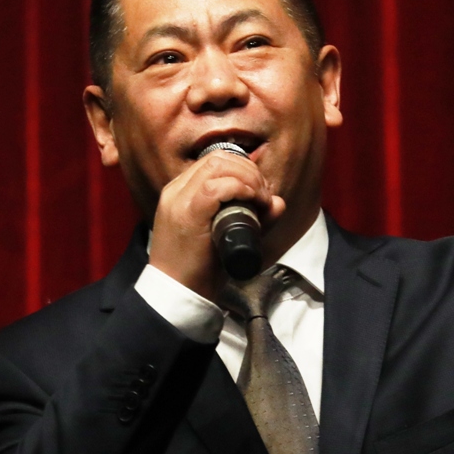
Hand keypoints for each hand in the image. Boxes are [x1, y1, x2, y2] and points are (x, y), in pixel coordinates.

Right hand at [148, 148, 286, 298]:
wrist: (178, 295)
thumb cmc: (199, 270)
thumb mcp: (225, 236)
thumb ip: (251, 217)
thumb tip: (277, 203)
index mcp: (179, 193)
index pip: (212, 162)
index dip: (242, 168)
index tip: (259, 189)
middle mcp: (176, 192)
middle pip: (216, 158)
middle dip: (248, 170)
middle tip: (263, 193)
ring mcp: (179, 201)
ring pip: (216, 165)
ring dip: (247, 177)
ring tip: (260, 198)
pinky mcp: (187, 214)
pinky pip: (215, 187)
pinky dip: (240, 188)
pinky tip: (252, 200)